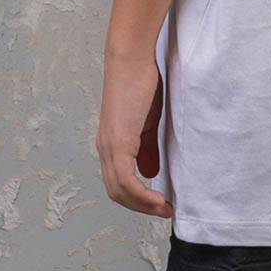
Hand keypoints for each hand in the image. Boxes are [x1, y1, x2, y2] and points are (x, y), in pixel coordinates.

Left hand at [97, 50, 174, 218]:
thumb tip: (150, 172)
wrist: (132, 59)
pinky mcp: (118, 142)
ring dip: (143, 205)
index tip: (158, 202)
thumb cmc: (140, 82)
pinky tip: (157, 197)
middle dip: (141, 207)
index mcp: (111, 143)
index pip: (118, 183)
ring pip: (120, 191)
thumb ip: (147, 147)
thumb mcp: (147, 121)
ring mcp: (109, 146)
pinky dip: (142, 194)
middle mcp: (105, 148)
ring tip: (164, 208)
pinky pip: (126, 180)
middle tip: (163, 210)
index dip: (137, 197)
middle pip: (117, 193)